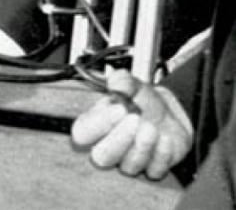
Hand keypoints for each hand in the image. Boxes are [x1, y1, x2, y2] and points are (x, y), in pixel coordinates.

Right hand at [70, 68, 192, 179]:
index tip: (118, 108)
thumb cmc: (142, 100)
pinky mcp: (151, 170)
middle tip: (135, 118)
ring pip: (128, 166)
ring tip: (153, 127)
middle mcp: (109, 146)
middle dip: (119, 139)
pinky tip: (166, 138)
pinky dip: (161, 154)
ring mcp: (129, 161)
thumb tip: (117, 84)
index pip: (82, 134)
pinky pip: (153, 170)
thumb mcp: (131, 84)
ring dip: (143, 145)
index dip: (98, 124)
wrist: (170, 112)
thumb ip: (122, 80)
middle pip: (102, 157)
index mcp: (95, 125)